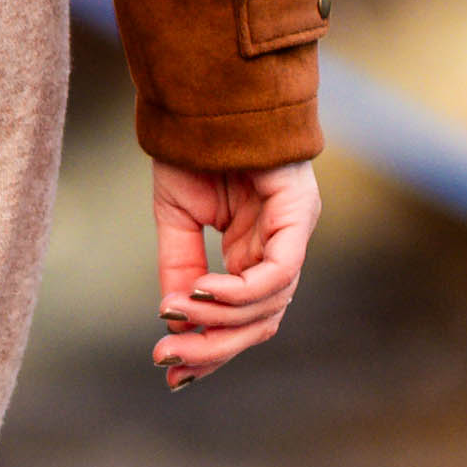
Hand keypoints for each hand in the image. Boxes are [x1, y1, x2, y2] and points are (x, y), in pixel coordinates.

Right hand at [153, 157, 318, 388]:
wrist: (203, 95)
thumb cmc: (193, 149)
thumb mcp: (178, 221)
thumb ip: (181, 269)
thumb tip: (174, 320)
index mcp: (256, 251)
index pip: (245, 319)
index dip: (211, 349)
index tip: (170, 371)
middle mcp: (281, 247)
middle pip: (260, 323)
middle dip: (213, 348)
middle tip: (167, 358)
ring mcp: (295, 233)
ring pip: (270, 305)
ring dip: (219, 321)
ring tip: (176, 317)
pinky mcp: (299, 216)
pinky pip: (276, 272)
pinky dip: (238, 291)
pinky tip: (200, 292)